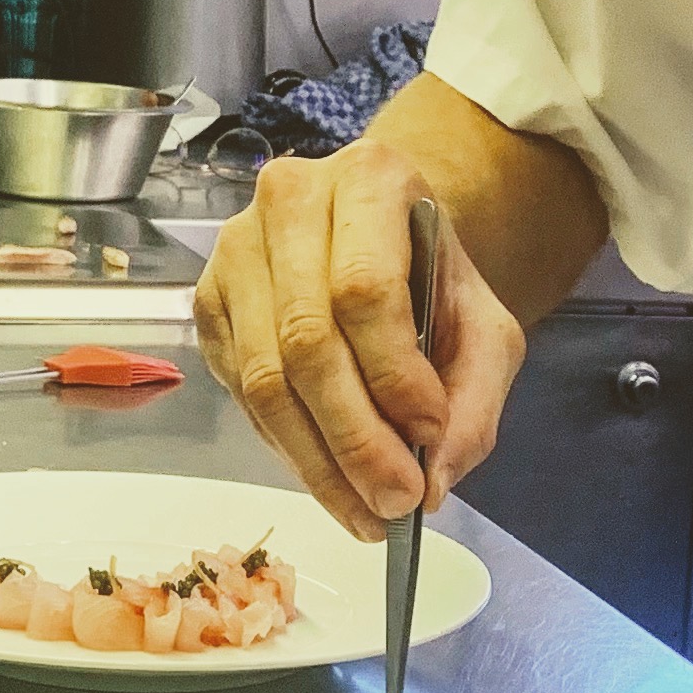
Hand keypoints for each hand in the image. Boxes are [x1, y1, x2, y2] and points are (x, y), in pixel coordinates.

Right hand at [194, 142, 525, 538]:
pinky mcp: (207, 302)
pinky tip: (330, 480)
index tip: (431, 435)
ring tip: (367, 512)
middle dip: (355, 438)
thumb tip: (436, 479)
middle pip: (306, 341)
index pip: (365, 289)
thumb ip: (475, 398)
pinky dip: (288, 449)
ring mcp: (234, 251)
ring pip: (264, 378)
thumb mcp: (484, 325)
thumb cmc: (431, 276)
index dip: (394, 373)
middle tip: (397, 502)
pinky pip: (241, 393)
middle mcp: (287, 201)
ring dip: (318, 461)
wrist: (380, 239)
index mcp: (368, 180)